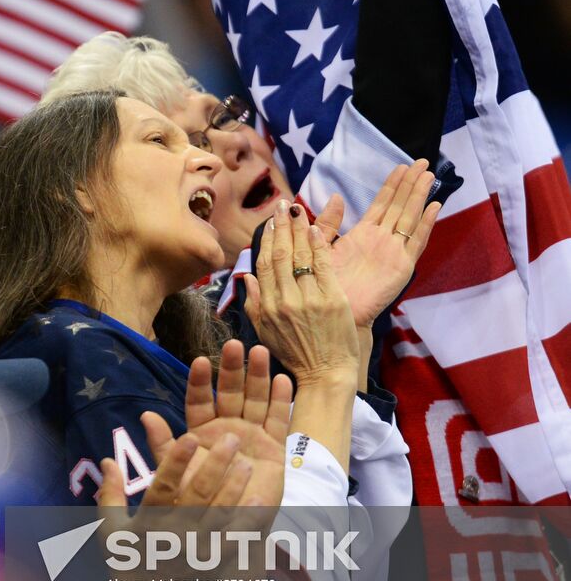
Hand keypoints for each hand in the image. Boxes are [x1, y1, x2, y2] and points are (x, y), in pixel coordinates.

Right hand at [100, 425, 250, 580]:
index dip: (176, 462)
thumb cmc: (130, 562)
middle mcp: (175, 534)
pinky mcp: (215, 562)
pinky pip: (236, 539)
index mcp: (149, 522)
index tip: (190, 437)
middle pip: (198, 494)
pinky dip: (249, 519)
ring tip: (247, 463)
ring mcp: (198, 549)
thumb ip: (110, 494)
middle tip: (231, 439)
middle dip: (216, 464)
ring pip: (220, 513)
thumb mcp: (110, 531)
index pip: (163, 487)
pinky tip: (262, 499)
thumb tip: (108, 460)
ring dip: (235, 486)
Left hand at [142, 341, 292, 509]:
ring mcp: (252, 435)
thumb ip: (164, 446)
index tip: (200, 361)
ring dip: (259, 376)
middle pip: (231, 392)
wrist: (230, 532)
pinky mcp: (274, 447)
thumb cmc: (199, 506)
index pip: (200, 400)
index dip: (200, 381)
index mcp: (203, 431)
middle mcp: (228, 427)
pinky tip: (283, 379)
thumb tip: (144, 416)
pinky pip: (278, 420)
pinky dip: (281, 400)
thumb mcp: (177, 477)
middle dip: (233, 369)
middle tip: (235, 345)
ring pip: (256, 399)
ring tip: (260, 352)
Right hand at [243, 199, 359, 385]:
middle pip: (280, 254)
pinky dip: (318, 245)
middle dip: (280, 226)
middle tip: (282, 205)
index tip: (268, 223)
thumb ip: (254, 304)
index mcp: (267, 307)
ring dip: (298, 229)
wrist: (325, 374)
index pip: (263, 265)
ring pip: (300, 256)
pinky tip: (315, 229)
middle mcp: (285, 300)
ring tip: (297, 210)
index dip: (265, 241)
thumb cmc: (296, 355)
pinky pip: (323, 265)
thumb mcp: (265, 332)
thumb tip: (246, 277)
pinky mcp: (332, 299)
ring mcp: (309, 299)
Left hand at [328, 161, 440, 326]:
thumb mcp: (322, 246)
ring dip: (420, 197)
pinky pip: (417, 242)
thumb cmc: (325, 284)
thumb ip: (329, 223)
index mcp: (364, 234)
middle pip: (401, 206)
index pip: (382, 203)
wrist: (334, 313)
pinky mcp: (402, 266)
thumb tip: (337, 196)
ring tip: (429, 176)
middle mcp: (382, 240)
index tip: (402, 165)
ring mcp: (394, 252)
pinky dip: (427, 224)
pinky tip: (435, 207)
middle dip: (411, 184)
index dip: (393, 184)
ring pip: (410, 218)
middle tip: (423, 162)